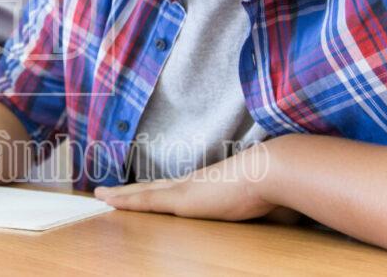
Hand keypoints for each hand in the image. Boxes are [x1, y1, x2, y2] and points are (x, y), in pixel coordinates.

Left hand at [94, 142, 280, 221]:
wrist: (273, 171)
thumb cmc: (276, 189)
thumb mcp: (266, 204)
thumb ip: (264, 208)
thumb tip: (285, 215)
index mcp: (209, 187)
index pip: (176, 189)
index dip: (158, 189)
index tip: (144, 189)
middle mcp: (192, 184)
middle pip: (153, 187)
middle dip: (132, 192)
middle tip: (111, 192)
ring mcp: (185, 190)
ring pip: (143, 193)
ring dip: (121, 195)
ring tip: (101, 195)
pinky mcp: (180, 198)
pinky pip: (144, 200)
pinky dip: (125, 200)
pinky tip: (107, 200)